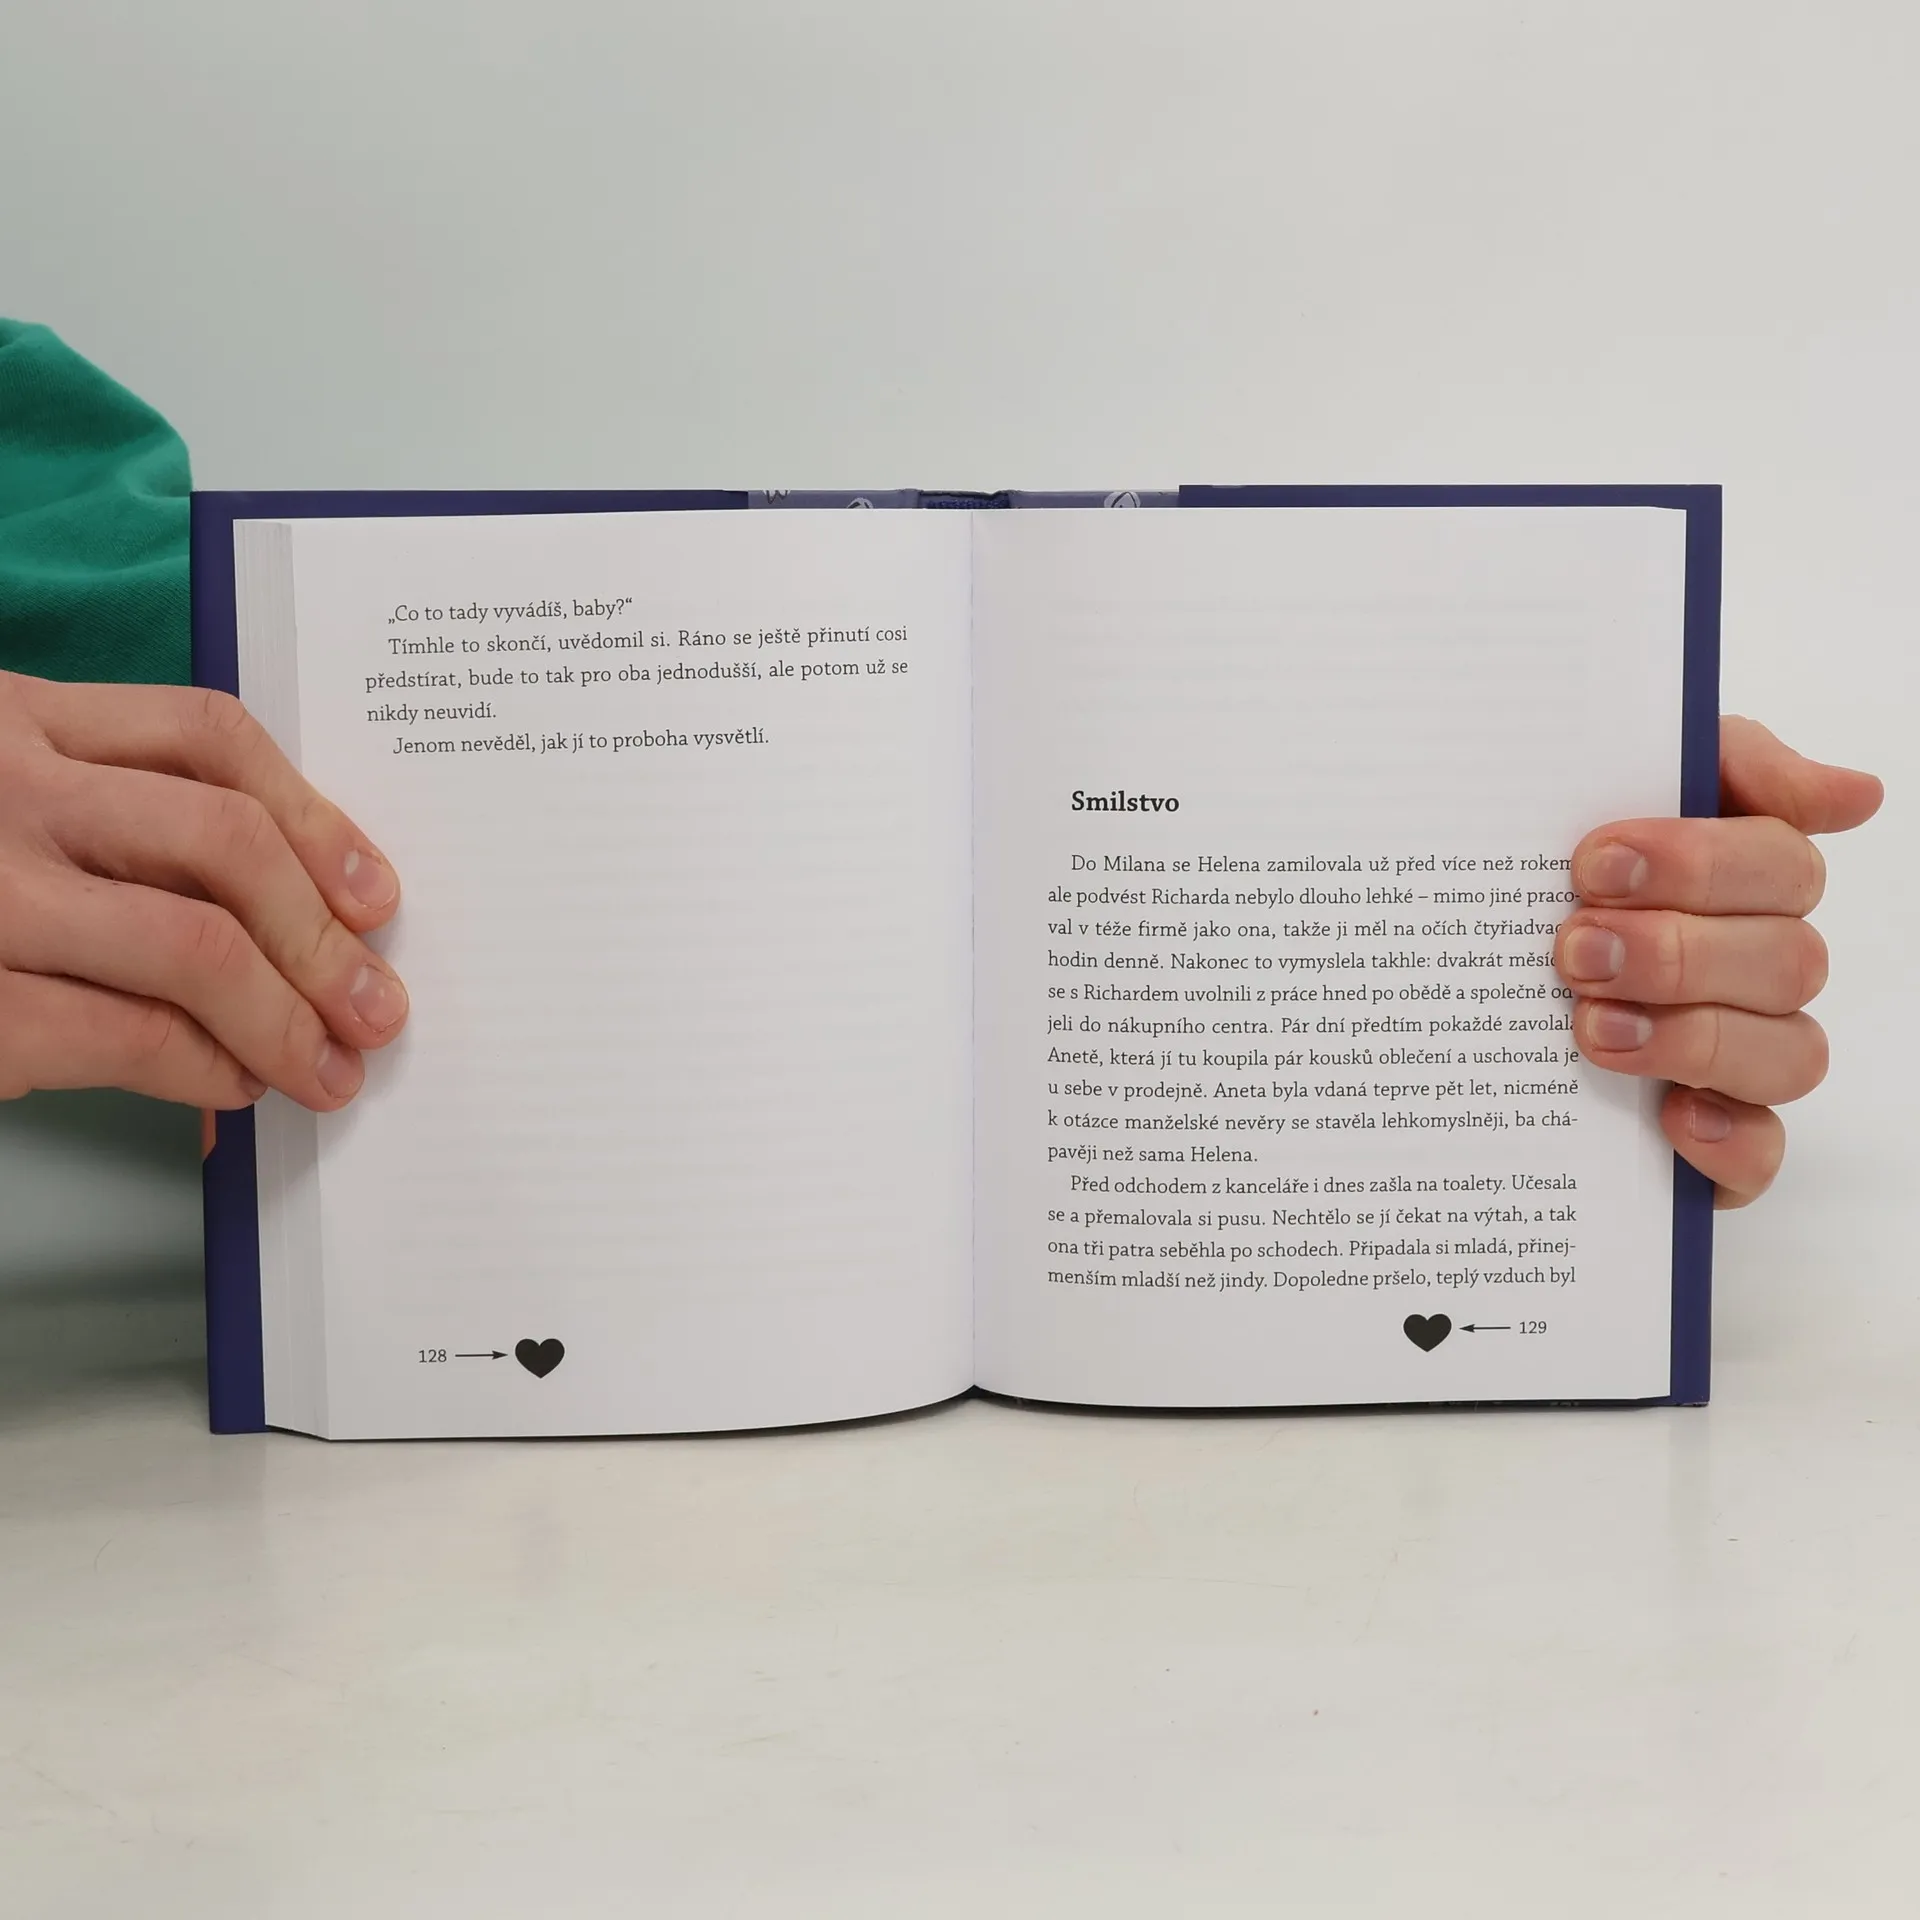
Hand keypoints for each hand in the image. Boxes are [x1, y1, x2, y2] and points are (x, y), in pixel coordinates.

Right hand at [0, 672, 406, 1111]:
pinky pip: (129, 1035)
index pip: (209, 734)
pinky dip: (207, 1068)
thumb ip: (105, 828)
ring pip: (194, 942)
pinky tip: (235, 1085)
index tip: (374, 891)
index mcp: (13, 715)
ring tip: (328, 1065)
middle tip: (376, 1004)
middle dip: (325, 936)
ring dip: (288, 1016)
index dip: (316, 817)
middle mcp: (0, 785)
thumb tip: (276, 929)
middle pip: (225, 841)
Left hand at [1555, 717, 1881, 1208]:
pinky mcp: (1715, 1142)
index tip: (1595, 864)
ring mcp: (1742, 1058)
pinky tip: (1671, 1116)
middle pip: (1786, 960)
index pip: (1782, 865)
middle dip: (1676, 952)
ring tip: (1588, 1027)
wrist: (1451, 987)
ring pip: (1790, 1054)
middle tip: (1573, 949)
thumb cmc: (1547, 877)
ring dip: (1692, 1036)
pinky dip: (1729, 1139)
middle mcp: (1756, 970)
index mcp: (1742, 882)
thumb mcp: (1603, 783)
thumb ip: (1724, 764)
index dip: (1699, 863)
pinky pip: (1763, 1153)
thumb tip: (1855, 794)